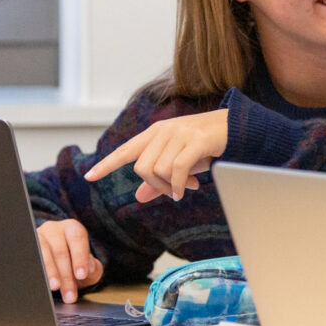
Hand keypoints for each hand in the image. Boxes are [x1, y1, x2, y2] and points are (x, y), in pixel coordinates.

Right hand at [36, 219, 104, 302]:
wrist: (59, 267)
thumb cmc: (75, 264)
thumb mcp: (89, 267)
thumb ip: (93, 267)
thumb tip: (88, 268)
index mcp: (73, 228)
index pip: (77, 238)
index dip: (79, 257)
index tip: (81, 275)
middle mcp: (54, 229)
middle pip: (59, 250)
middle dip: (65, 274)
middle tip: (69, 294)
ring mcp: (37, 236)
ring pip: (43, 253)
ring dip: (49, 272)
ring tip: (55, 287)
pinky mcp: (25, 246)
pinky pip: (30, 258)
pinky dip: (37, 271)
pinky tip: (42, 283)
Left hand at [85, 110, 227, 201]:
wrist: (236, 127)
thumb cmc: (206, 145)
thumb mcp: (179, 161)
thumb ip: (159, 179)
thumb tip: (138, 197)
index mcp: (155, 134)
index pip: (125, 151)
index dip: (106, 165)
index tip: (89, 177)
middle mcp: (163, 131)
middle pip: (142, 168)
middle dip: (155, 186)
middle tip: (172, 193)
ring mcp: (179, 134)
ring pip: (160, 170)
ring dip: (172, 186)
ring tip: (187, 187)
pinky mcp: (196, 141)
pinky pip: (177, 169)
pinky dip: (180, 185)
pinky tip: (188, 189)